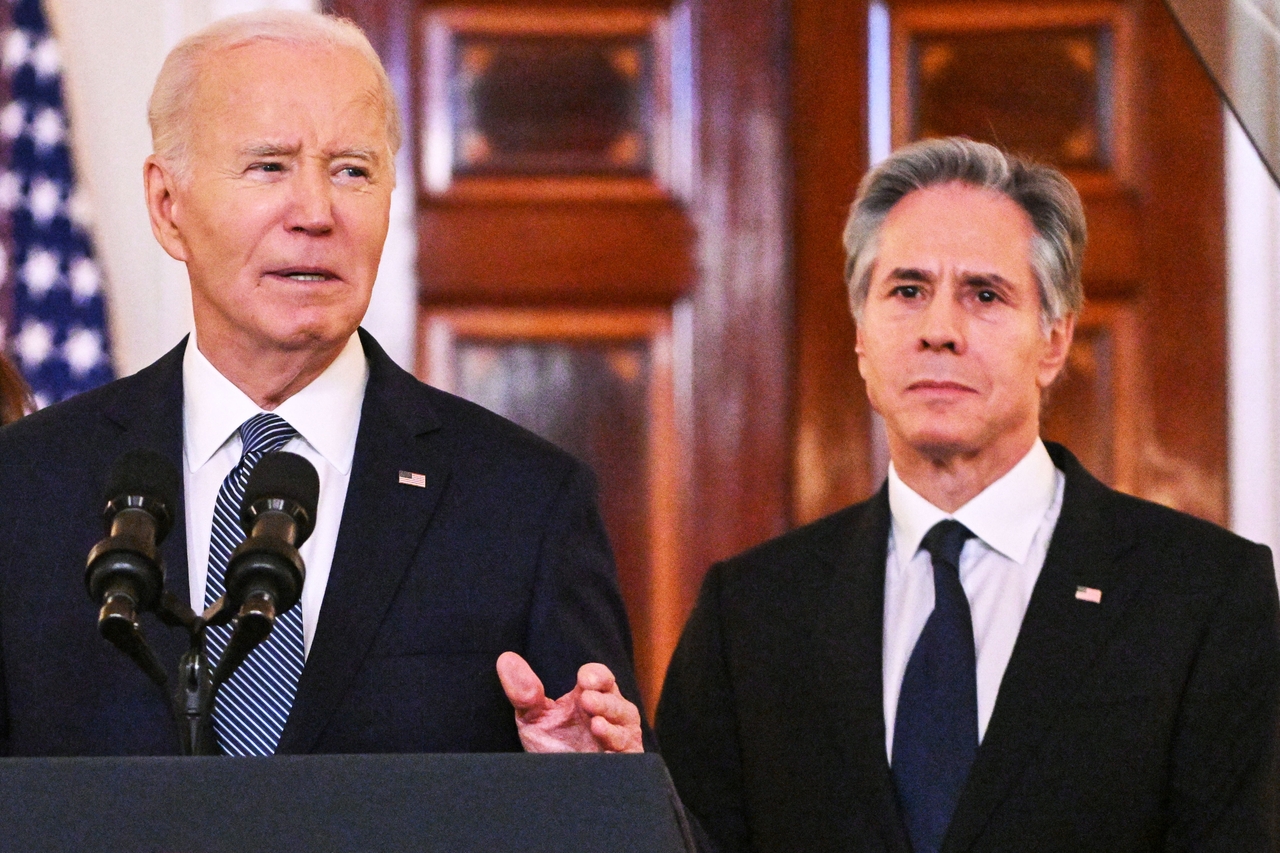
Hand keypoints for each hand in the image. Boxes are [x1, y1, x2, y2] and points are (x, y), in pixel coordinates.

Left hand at [496, 651, 643, 752]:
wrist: (555, 788)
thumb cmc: (550, 746)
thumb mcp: (532, 718)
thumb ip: (523, 692)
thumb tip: (505, 658)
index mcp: (591, 697)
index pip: (600, 677)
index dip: (596, 675)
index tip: (584, 679)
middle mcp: (610, 715)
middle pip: (615, 700)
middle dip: (603, 700)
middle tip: (586, 700)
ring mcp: (619, 738)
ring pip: (624, 723)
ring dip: (610, 721)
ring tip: (595, 723)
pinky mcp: (625, 761)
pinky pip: (627, 750)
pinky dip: (615, 743)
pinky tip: (601, 738)